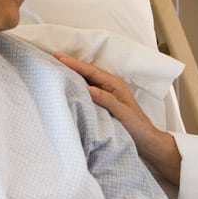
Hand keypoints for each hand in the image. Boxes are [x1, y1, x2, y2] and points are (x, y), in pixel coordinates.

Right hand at [55, 54, 181, 183]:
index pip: (91, 71)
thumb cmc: (137, 127)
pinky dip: (77, 88)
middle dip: (70, 66)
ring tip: (55, 70)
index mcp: (115, 84)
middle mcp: (110, 86)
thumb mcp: (122, 114)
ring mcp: (107, 94)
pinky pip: (87, 92)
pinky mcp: (104, 103)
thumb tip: (88, 88)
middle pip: (87, 73)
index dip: (74, 64)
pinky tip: (67, 88)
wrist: (146, 141)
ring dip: (72, 75)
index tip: (58, 57)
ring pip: (86, 81)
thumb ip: (107, 100)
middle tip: (51, 60)